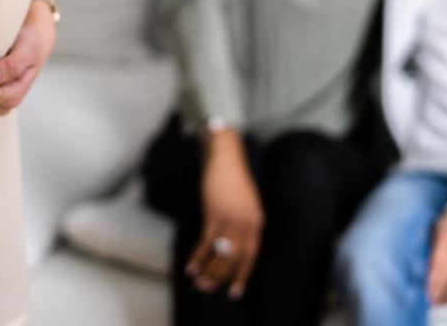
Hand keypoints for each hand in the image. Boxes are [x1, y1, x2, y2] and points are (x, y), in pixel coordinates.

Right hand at [185, 132, 263, 299]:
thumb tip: (228, 247)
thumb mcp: (244, 203)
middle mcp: (247, 222)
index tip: (234, 291)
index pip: (252, 255)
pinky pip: (206, 241)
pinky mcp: (215, 212)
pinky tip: (190, 265)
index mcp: (257, 221)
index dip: (243, 275)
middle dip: (222, 277)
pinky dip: (197, 256)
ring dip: (208, 270)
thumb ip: (242, 223)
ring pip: (221, 253)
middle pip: (236, 258)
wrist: (225, 155)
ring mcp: (231, 217)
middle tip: (208, 289)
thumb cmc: (232, 178)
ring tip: (198, 283)